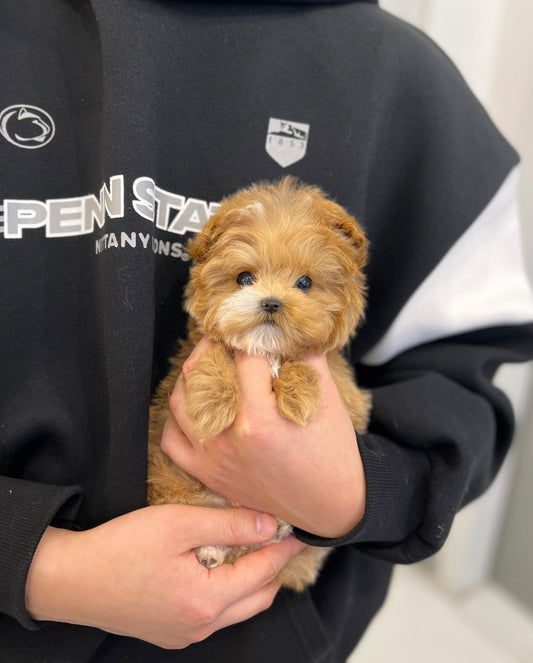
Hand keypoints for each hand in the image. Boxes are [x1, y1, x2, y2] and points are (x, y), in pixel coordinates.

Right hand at [25, 505, 305, 648]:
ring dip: (251, 581)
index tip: (299, 530)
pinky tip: (218, 565)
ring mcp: (183, 633)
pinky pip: (213, 614)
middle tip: (279, 538)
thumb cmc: (121, 548)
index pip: (263, 572)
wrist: (70, 579)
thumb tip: (269, 525)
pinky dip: (227, 591)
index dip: (283, 547)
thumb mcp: (178, 525)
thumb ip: (229, 524)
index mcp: (207, 601)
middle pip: (257, 598)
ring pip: (237, 609)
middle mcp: (200, 625)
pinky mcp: (168, 632)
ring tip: (252, 548)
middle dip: (273, 567)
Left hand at [161, 338, 365, 538]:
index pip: (244, 358)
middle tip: (226, 339)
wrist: (331, 504)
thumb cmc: (332, 451)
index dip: (250, 336)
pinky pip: (172, 440)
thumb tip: (285, 329)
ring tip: (210, 367)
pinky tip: (194, 406)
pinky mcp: (208, 474)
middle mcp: (230, 439)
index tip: (253, 328)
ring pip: (181, 402)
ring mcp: (214, 459)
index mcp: (261, 419)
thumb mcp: (326, 399)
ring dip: (192, 377)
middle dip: (212, 347)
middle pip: (202, 374)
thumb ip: (305, 357)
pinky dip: (178, 419)